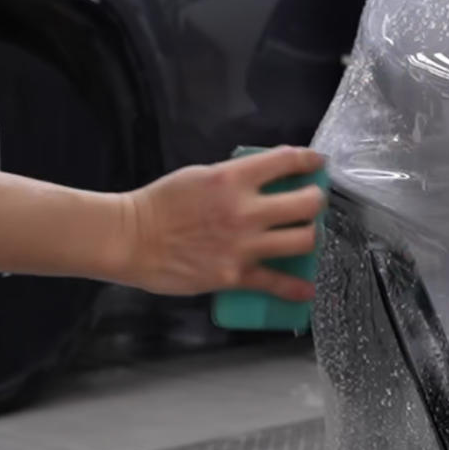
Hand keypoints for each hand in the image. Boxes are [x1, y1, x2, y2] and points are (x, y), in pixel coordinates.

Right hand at [111, 146, 327, 297]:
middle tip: (312, 205)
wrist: (131, 239)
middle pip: (306, 204)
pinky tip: (307, 289)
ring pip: (303, 241)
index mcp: (233, 178)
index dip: (310, 161)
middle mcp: (245, 210)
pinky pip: (276, 283)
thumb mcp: (200, 175)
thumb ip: (234, 177)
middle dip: (316, 202)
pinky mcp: (235, 275)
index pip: (286, 161)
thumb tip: (262, 179)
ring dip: (311, 238)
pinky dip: (296, 288)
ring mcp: (243, 245)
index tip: (317, 164)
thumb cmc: (160, 204)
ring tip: (307, 237)